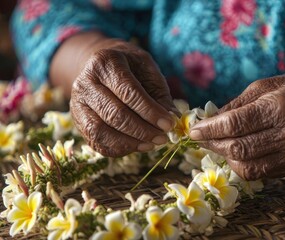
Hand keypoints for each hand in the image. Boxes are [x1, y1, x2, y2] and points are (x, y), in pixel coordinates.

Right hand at [70, 40, 174, 156]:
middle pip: (114, 114)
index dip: (150, 112)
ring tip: (152, 144)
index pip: (128, 92)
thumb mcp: (148, 71)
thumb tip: (173, 118)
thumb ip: (160, 95)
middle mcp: (85, 82)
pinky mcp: (77, 120)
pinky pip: (95, 141)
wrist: (102, 67)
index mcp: (106, 62)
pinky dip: (118, 148)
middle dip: (143, 130)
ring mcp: (77, 103)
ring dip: (130, 143)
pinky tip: (137, 146)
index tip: (169, 124)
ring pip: (101, 131)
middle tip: (163, 138)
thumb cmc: (130, 68)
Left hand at [189, 72, 284, 179]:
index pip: (234, 124)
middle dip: (212, 143)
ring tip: (217, 145)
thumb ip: (241, 102)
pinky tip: (236, 153)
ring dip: (225, 157)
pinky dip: (241, 165)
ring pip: (245, 166)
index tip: (193, 131)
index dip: (209, 129)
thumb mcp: (274, 84)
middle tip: (201, 137)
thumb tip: (214, 117)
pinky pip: (259, 173)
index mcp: (280, 107)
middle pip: (236, 148)